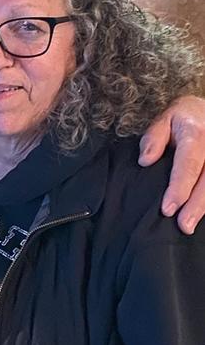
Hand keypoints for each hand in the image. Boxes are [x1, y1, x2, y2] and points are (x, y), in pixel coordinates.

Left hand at [138, 95, 204, 233]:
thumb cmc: (183, 117)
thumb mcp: (164, 118)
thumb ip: (154, 138)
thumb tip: (145, 161)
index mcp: (195, 135)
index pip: (188, 166)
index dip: (178, 189)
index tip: (168, 209)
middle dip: (195, 206)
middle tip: (183, 225)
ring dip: (204, 208)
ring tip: (189, 227)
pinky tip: (200, 215)